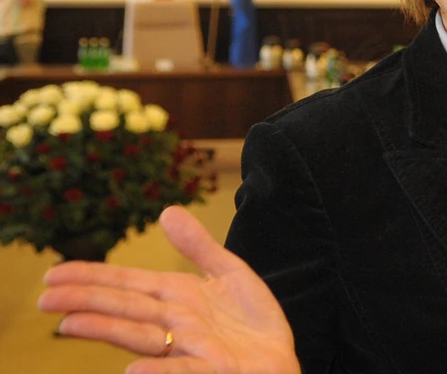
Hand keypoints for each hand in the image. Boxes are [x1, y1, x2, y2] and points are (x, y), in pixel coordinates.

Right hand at [38, 206, 300, 373]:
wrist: (280, 358)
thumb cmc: (250, 322)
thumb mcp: (227, 273)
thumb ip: (198, 246)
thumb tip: (166, 210)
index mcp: (176, 297)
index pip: (126, 283)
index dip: (92, 278)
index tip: (52, 274)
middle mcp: (175, 323)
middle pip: (125, 308)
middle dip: (86, 302)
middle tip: (44, 300)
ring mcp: (190, 348)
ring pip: (142, 336)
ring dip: (108, 330)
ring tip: (70, 325)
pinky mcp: (212, 369)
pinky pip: (183, 370)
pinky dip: (160, 370)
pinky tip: (133, 369)